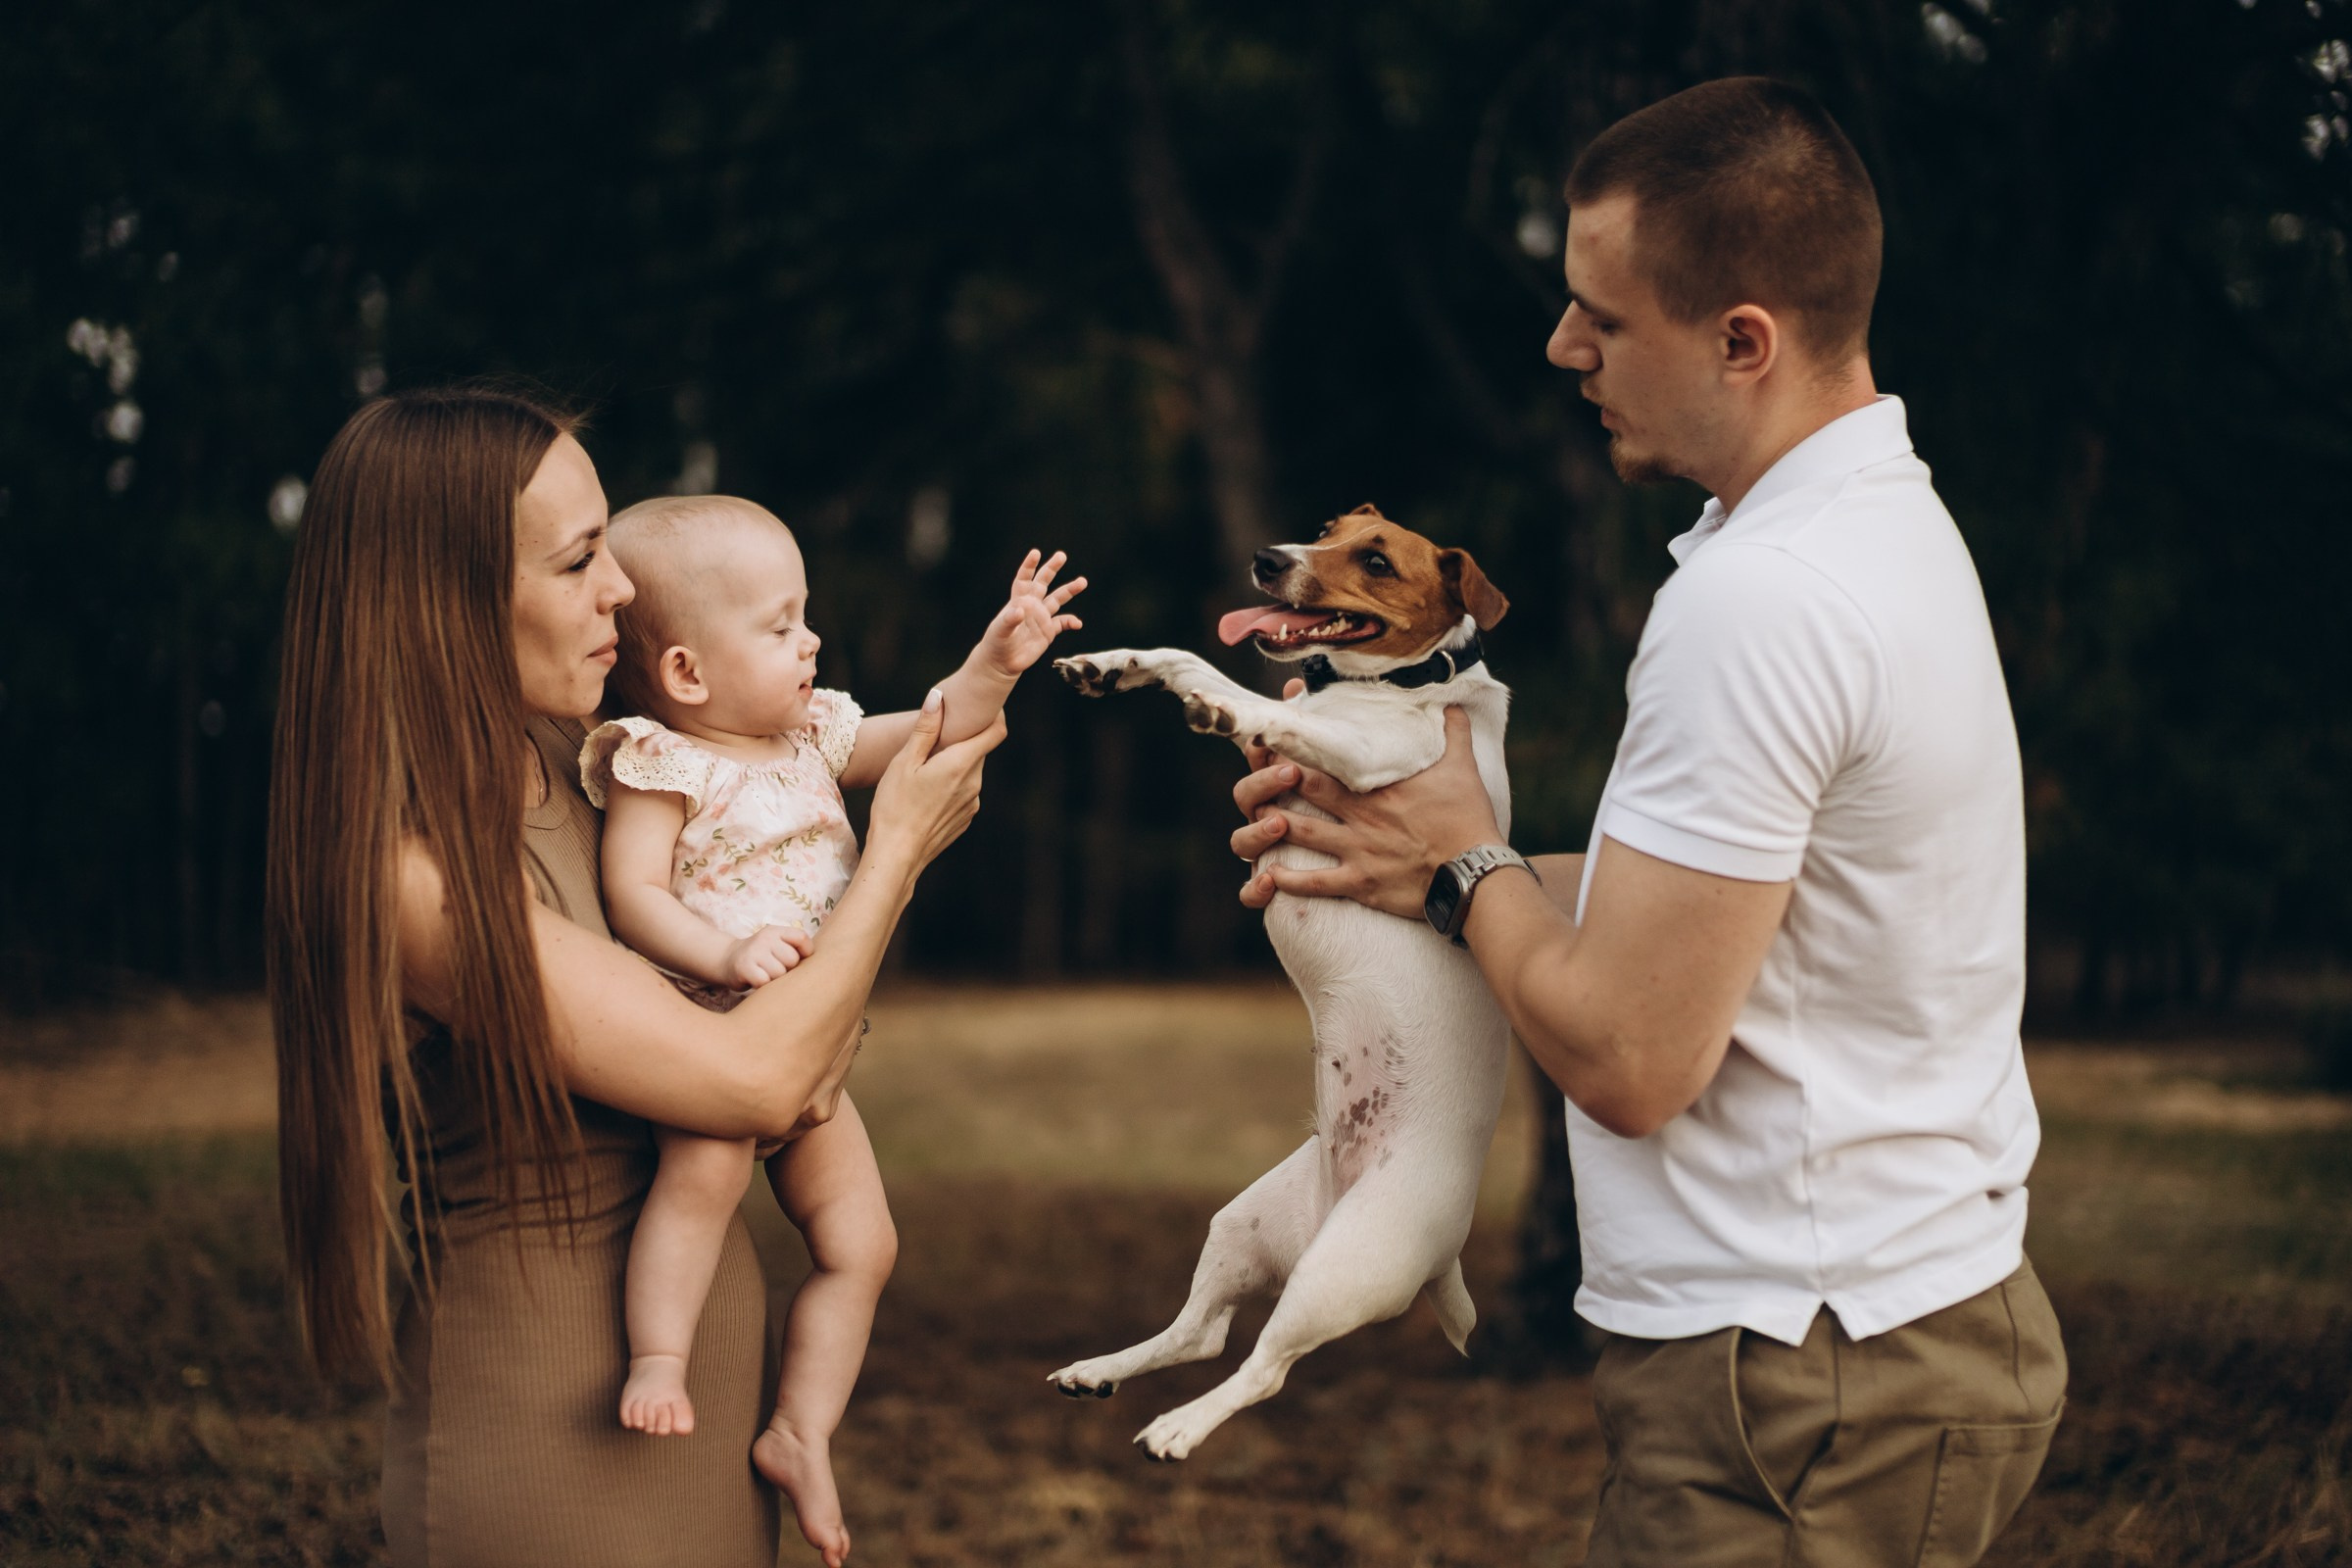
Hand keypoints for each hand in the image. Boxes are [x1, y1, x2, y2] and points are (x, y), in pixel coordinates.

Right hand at [724, 925, 812, 988]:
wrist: (727, 960)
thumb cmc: (761, 956)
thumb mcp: (776, 944)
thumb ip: (794, 948)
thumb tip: (821, 966)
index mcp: (776, 931)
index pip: (801, 938)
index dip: (806, 952)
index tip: (799, 960)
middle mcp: (765, 938)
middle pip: (792, 959)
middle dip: (787, 969)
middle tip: (776, 969)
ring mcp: (753, 951)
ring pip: (779, 973)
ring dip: (774, 979)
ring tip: (765, 975)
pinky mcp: (744, 967)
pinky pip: (764, 981)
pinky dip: (763, 985)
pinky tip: (756, 981)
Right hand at [866, 687, 1005, 875]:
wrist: (897, 854)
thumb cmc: (895, 805)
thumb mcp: (905, 761)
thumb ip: (925, 728)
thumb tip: (938, 697)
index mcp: (961, 763)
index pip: (996, 731)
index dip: (992, 715)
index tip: (977, 708)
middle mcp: (975, 783)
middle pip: (978, 751)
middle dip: (962, 742)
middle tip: (935, 739)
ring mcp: (972, 803)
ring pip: (970, 772)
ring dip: (955, 765)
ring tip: (925, 770)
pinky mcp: (965, 819)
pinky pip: (964, 793)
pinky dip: (952, 786)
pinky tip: (927, 794)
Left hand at [975, 549, 1086, 678]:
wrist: (1002, 662)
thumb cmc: (997, 643)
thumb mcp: (1000, 631)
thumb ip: (1009, 620)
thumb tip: (1019, 610)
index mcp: (1019, 600)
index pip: (1024, 579)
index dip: (1029, 566)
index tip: (1036, 553)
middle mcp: (1032, 605)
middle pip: (1043, 582)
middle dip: (1052, 568)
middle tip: (1061, 555)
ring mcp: (1041, 617)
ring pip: (1058, 599)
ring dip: (1070, 590)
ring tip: (1082, 582)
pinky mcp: (1048, 631)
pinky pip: (1063, 623)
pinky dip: (1071, 622)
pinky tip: (1077, 624)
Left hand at [1232, 706, 1501, 919]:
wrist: (1474, 872)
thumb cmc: (1468, 819)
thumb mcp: (1463, 768)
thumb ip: (1451, 734)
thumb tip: (1453, 703)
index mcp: (1377, 785)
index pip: (1328, 758)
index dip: (1298, 747)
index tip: (1277, 737)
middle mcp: (1360, 814)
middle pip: (1304, 790)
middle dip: (1275, 780)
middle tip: (1254, 771)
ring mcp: (1357, 850)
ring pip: (1301, 832)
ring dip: (1272, 824)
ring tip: (1253, 817)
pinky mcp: (1361, 882)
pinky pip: (1316, 883)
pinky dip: (1288, 880)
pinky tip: (1268, 875)